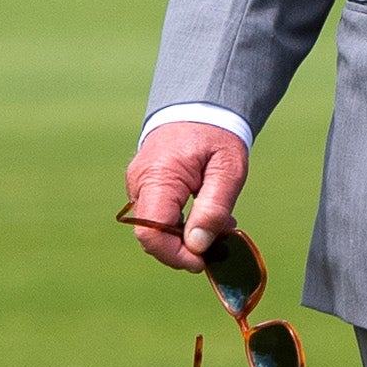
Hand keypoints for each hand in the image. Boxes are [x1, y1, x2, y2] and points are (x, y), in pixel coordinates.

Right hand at [122, 123, 248, 273]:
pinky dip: (181, 226)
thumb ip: (213, 208)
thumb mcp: (228, 169)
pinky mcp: (144, 187)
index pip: (151, 232)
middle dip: (184, 249)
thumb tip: (198, 246)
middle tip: (220, 241)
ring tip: (220, 225)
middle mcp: (139, 183)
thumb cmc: (217, 134)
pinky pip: (157, 217)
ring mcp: (138, 185)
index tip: (204, 261)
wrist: (201, 105)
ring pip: (155, 229)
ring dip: (186, 238)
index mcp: (158, 176)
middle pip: (151, 236)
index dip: (175, 256)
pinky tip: (206, 218)